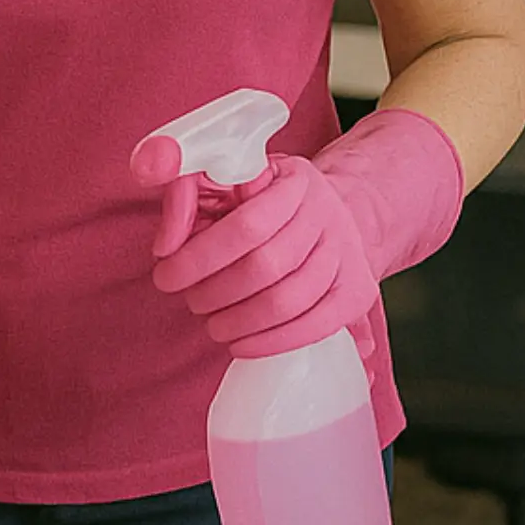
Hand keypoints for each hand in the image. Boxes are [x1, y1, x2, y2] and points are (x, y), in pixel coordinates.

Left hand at [150, 154, 379, 359]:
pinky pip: (319, 326)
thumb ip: (184, 197)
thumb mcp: (221, 180)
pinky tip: (242, 345)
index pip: (246, 225)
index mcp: (292, 179)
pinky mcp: (359, 291)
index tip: (167, 277)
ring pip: (291, 301)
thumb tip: (166, 246)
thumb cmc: (262, 198)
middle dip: (216, 293)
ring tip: (212, 325)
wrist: (330, 212)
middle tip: (191, 302)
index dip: (200, 257)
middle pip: (267, 267)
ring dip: (241, 322)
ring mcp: (347, 253)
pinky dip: (275, 342)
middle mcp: (327, 213)